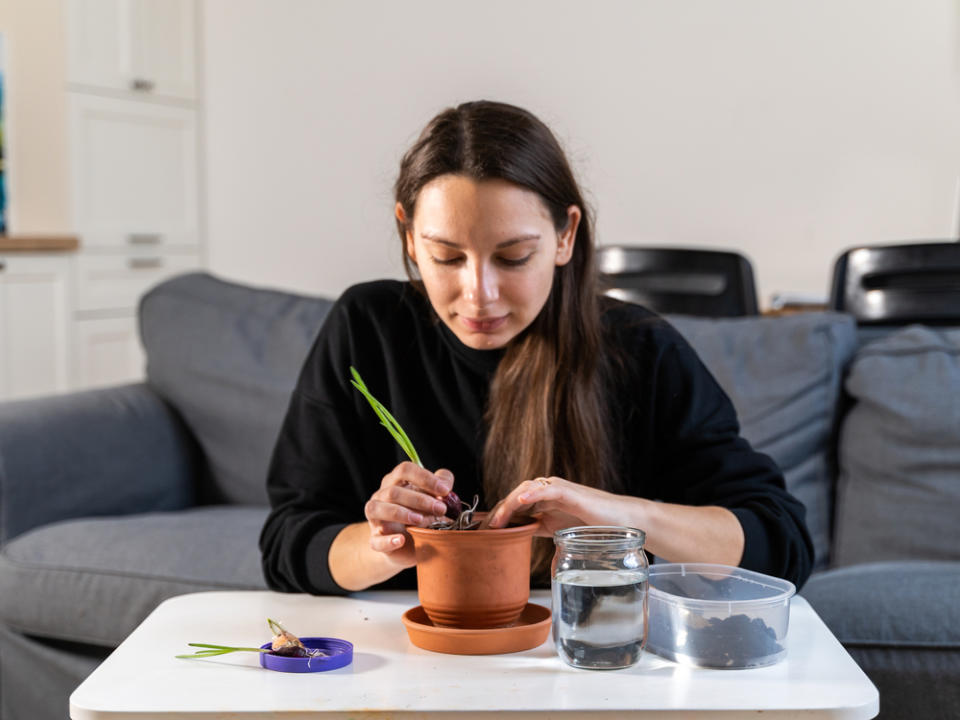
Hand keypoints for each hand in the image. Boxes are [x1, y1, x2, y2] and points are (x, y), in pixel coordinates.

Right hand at [364, 462, 453, 566]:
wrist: (409, 545)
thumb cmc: (422, 513)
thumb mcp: (435, 496)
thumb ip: (442, 485)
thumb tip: (445, 486)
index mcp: (396, 481)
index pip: (405, 470)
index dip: (424, 478)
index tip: (444, 490)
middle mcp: (381, 496)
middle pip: (393, 491)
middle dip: (419, 500)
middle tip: (440, 509)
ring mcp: (375, 518)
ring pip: (376, 509)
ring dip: (399, 513)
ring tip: (420, 520)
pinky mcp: (375, 540)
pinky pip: (376, 540)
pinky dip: (388, 540)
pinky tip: (401, 540)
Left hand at [484, 476, 621, 536]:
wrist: (622, 521)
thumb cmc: (592, 525)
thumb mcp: (557, 528)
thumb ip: (537, 527)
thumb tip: (515, 535)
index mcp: (543, 498)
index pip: (514, 504)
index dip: (499, 516)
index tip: (485, 532)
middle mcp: (547, 489)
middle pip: (515, 497)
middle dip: (499, 512)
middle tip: (487, 530)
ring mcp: (557, 489)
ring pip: (526, 490)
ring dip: (509, 505)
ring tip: (498, 521)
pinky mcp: (569, 492)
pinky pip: (547, 489)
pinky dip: (532, 493)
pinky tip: (521, 501)